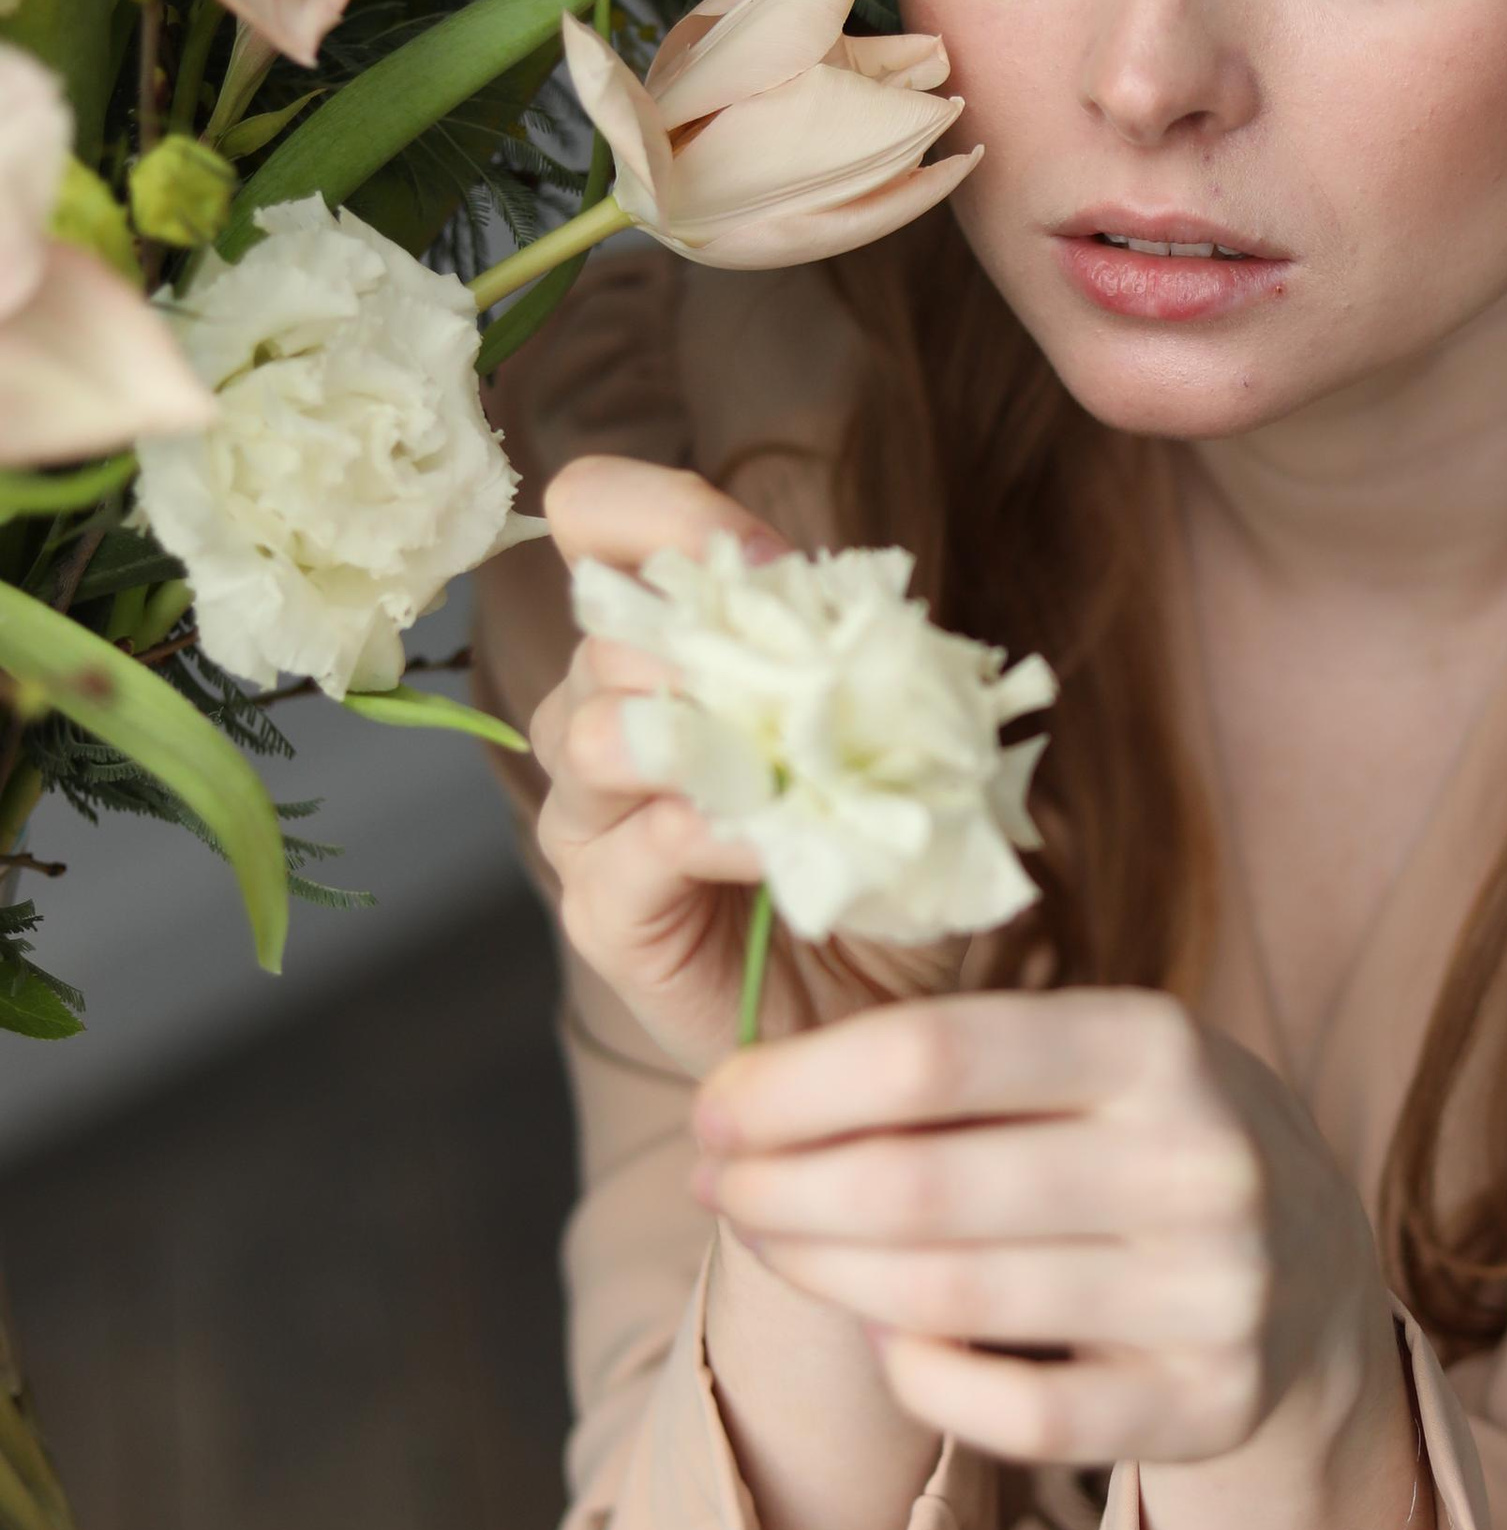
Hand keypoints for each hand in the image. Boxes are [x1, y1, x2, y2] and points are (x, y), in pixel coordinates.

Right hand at [529, 452, 889, 1079]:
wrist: (878, 1016)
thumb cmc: (876, 867)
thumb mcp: (896, 743)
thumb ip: (874, 671)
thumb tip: (880, 623)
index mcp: (667, 655)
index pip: (600, 523)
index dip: (656, 512)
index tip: (766, 559)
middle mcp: (607, 725)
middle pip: (601, 635)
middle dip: (697, 637)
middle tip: (800, 674)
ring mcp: (594, 825)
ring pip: (588, 734)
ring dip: (684, 730)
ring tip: (770, 759)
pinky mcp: (607, 918)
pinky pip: (631, 852)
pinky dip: (703, 834)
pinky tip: (763, 840)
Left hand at [690, 987, 1392, 1472]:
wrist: (1314, 1274)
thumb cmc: (1146, 1141)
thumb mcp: (1092, 1058)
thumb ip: (952, 1063)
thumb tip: (745, 1098)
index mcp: (1161, 1045)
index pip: (931, 1056)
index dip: (792, 1086)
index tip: (715, 1106)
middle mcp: (1201, 1165)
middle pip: (915, 1187)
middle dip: (776, 1188)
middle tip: (714, 1185)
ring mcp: (1214, 1296)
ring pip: (944, 1303)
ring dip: (818, 1273)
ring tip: (771, 1242)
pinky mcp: (1207, 1406)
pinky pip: (1008, 1416)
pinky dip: (917, 1375)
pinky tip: (883, 1333)